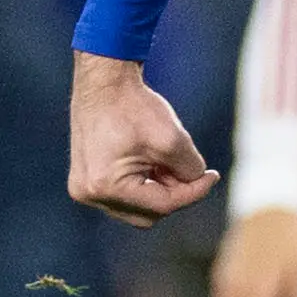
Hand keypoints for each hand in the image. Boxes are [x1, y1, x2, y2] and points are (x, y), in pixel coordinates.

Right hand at [68, 53, 218, 225]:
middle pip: (148, 214)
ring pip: (137, 208)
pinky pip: (123, 197)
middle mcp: (89, 194)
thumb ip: (190, 169)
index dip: (194, 192)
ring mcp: (83, 189)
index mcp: (105, 186)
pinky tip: (149, 160)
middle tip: (186, 166)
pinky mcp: (86, 181)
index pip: (163, 205)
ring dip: (158, 190)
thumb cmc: (134, 106)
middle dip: (172, 193)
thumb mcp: (172, 139)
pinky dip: (143, 185)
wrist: (103, 82)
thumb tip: (196, 184)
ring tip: (164, 159)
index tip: (213, 176)